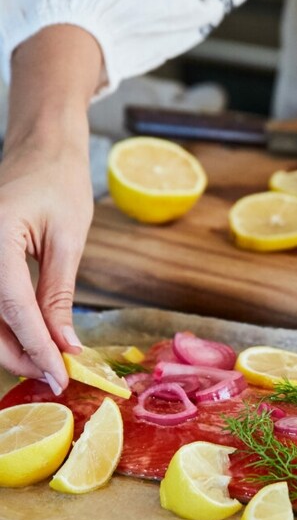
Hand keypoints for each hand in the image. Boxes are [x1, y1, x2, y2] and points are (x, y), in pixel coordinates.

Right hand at [0, 142, 92, 391]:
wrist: (41, 144)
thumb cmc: (59, 179)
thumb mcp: (67, 238)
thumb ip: (58, 294)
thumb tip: (65, 344)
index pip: (13, 309)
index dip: (37, 348)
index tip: (61, 376)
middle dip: (21, 353)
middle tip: (56, 376)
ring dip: (12, 343)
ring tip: (48, 361)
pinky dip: (6, 323)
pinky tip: (33, 337)